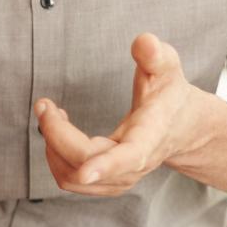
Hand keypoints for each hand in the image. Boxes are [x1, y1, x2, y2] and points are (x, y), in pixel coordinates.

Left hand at [37, 32, 202, 197]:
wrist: (182, 128)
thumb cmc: (169, 95)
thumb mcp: (168, 68)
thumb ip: (156, 55)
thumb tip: (144, 41)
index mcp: (149, 139)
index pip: (129, 158)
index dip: (106, 166)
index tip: (85, 173)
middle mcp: (134, 166)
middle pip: (82, 163)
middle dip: (55, 134)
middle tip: (43, 105)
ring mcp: (120, 179)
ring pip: (71, 177)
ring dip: (52, 146)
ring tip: (52, 115)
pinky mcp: (107, 184)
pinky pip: (70, 179)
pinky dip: (56, 156)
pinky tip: (60, 130)